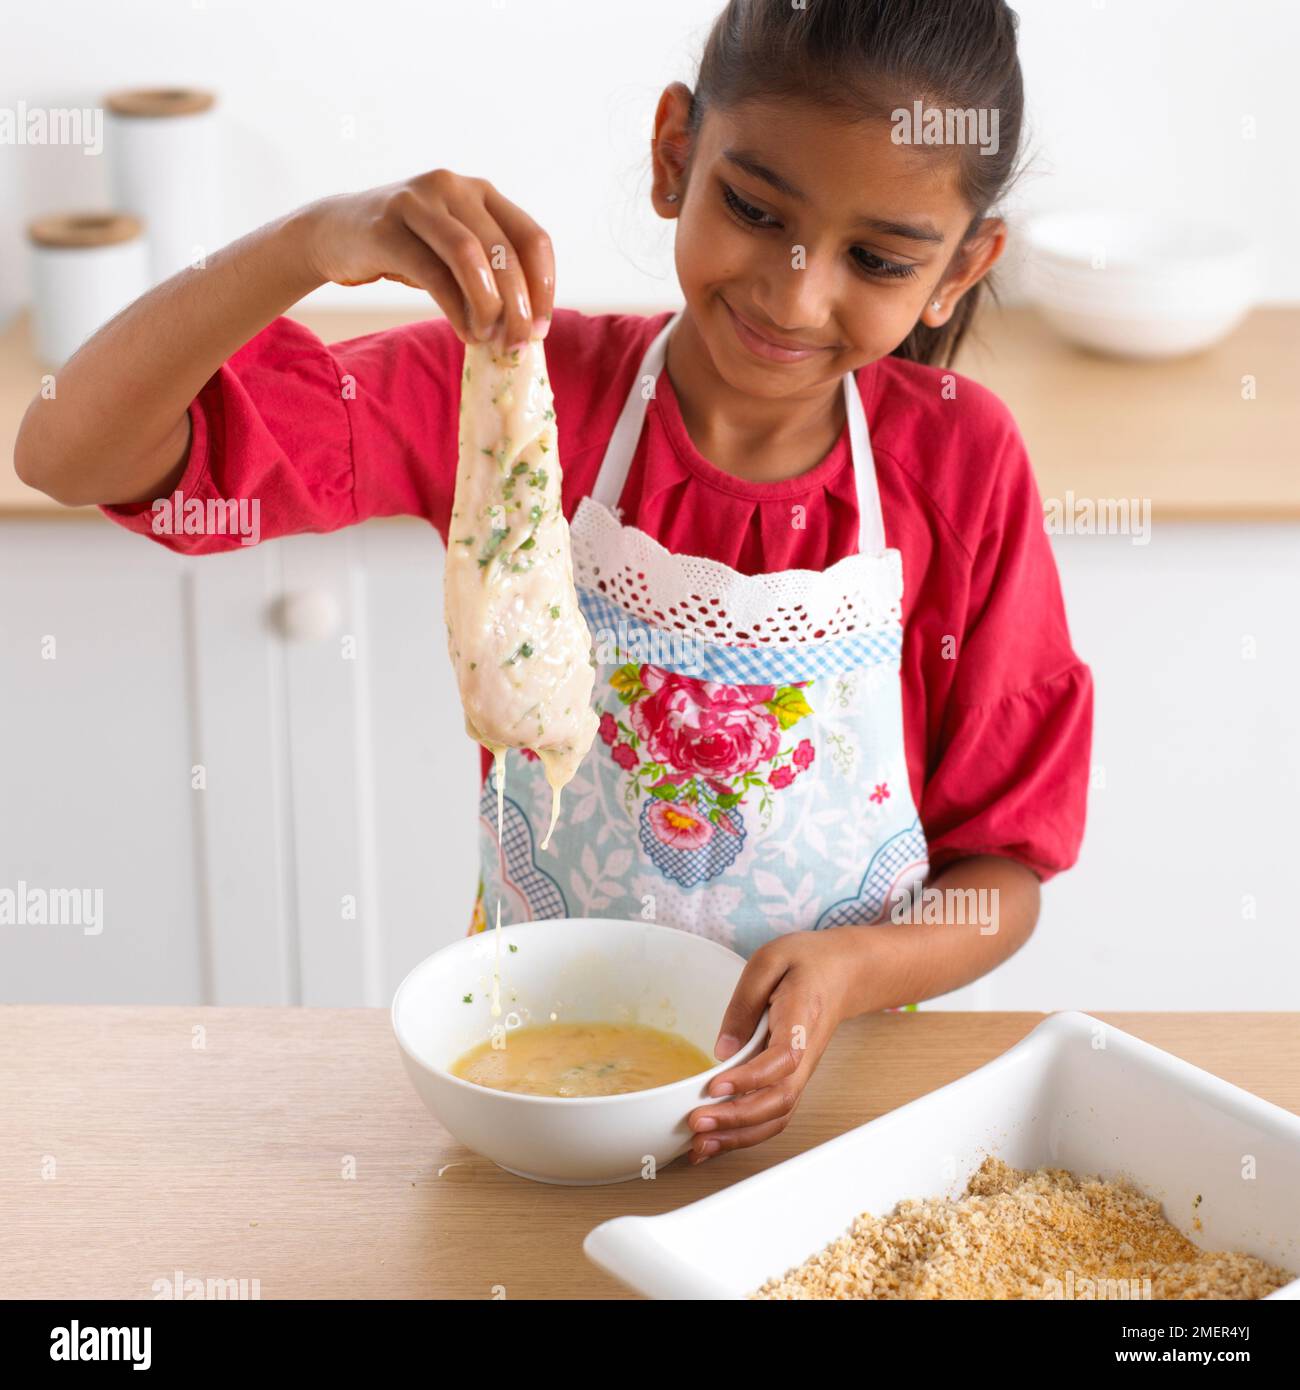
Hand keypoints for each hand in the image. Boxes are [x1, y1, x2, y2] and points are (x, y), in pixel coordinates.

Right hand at [302, 169, 554, 348]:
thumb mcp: (455, 254)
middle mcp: (455, 188)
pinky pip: (433, 273)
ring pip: (472, 257)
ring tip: (489, 338)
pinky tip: (465, 332)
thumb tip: (527, 328)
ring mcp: (419, 202)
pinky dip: (456, 310)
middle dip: (519, 306)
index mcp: (483, 193)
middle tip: (517, 344)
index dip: (544, 287)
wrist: (335, 233)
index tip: (541, 329)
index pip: (533, 239)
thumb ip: (490, 275)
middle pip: (505, 252)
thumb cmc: (407, 250)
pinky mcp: (387, 227)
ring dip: (489, 306)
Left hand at [687, 928, 869, 1163]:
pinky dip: (746, 1133)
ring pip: (778, 1116)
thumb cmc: (807, 962)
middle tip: (696, 1122)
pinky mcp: (793, 1079)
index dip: (750, 1077)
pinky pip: (774, 1114)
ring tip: (700, 1144)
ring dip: (739, 1135)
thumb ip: (744, 1003)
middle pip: (780, 1099)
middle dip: (736, 1118)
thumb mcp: (770, 960)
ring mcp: (802, 1071)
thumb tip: (722, 1052)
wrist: (845, 972)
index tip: (715, 1085)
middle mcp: (805, 1054)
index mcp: (801, 1019)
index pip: (782, 1059)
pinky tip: (716, 1140)